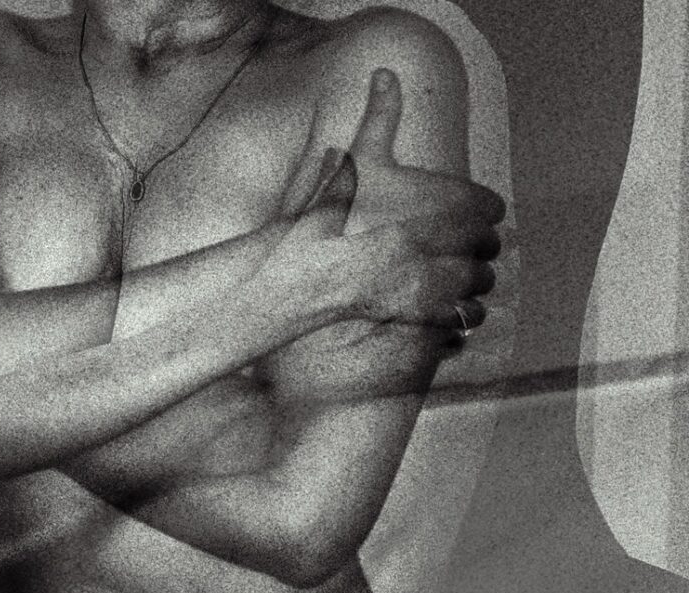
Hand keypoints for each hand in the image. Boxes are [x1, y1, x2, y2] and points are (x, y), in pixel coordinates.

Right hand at [256, 69, 503, 336]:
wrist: (305, 265)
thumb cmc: (332, 210)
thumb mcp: (359, 157)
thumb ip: (380, 115)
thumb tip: (385, 73)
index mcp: (446, 199)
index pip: (490, 208)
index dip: (481, 213)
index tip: (471, 219)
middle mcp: (451, 237)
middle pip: (490, 246)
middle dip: (480, 249)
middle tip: (465, 252)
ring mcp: (440, 276)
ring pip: (480, 283)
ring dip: (474, 283)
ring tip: (459, 284)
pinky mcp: (427, 312)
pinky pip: (463, 315)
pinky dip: (460, 315)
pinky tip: (446, 312)